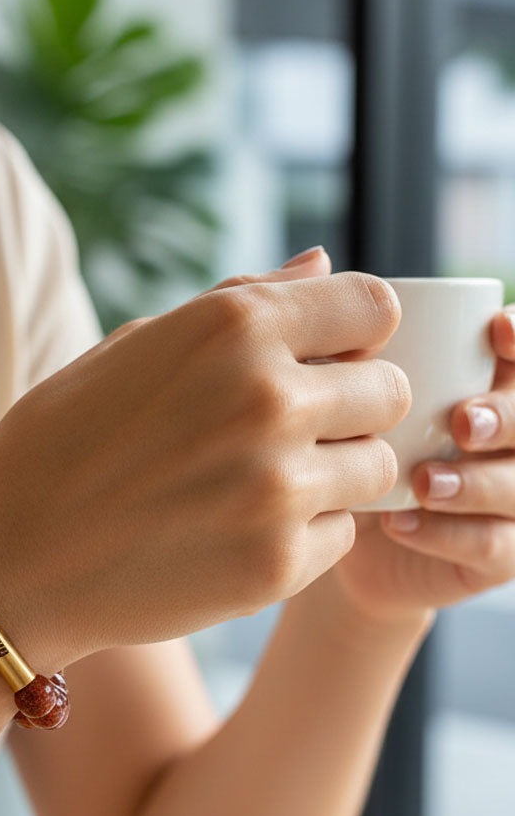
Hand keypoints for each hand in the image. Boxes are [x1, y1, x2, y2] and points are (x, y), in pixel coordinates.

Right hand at [0, 249, 408, 668]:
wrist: (7, 561)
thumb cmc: (60, 442)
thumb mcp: (135, 346)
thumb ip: (241, 301)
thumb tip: (323, 261)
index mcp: (233, 327)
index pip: (375, 307)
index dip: (354, 336)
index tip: (325, 361)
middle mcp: (268, 398)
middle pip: (390, 391)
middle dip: (352, 408)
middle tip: (291, 433)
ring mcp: (277, 488)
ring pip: (377, 469)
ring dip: (334, 474)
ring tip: (260, 486)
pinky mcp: (277, 566)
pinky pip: (341, 535)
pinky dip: (305, 534)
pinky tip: (239, 533)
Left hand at [332, 307, 514, 621]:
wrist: (329, 532)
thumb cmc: (334, 440)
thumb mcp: (336, 384)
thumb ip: (334, 327)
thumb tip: (319, 257)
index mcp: (488, 382)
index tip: (495, 330)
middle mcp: (511, 435)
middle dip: (509, 416)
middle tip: (461, 420)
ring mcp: (510, 499)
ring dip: (476, 482)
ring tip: (422, 481)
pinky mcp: (494, 558)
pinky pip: (497, 549)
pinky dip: (451, 534)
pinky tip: (402, 522)